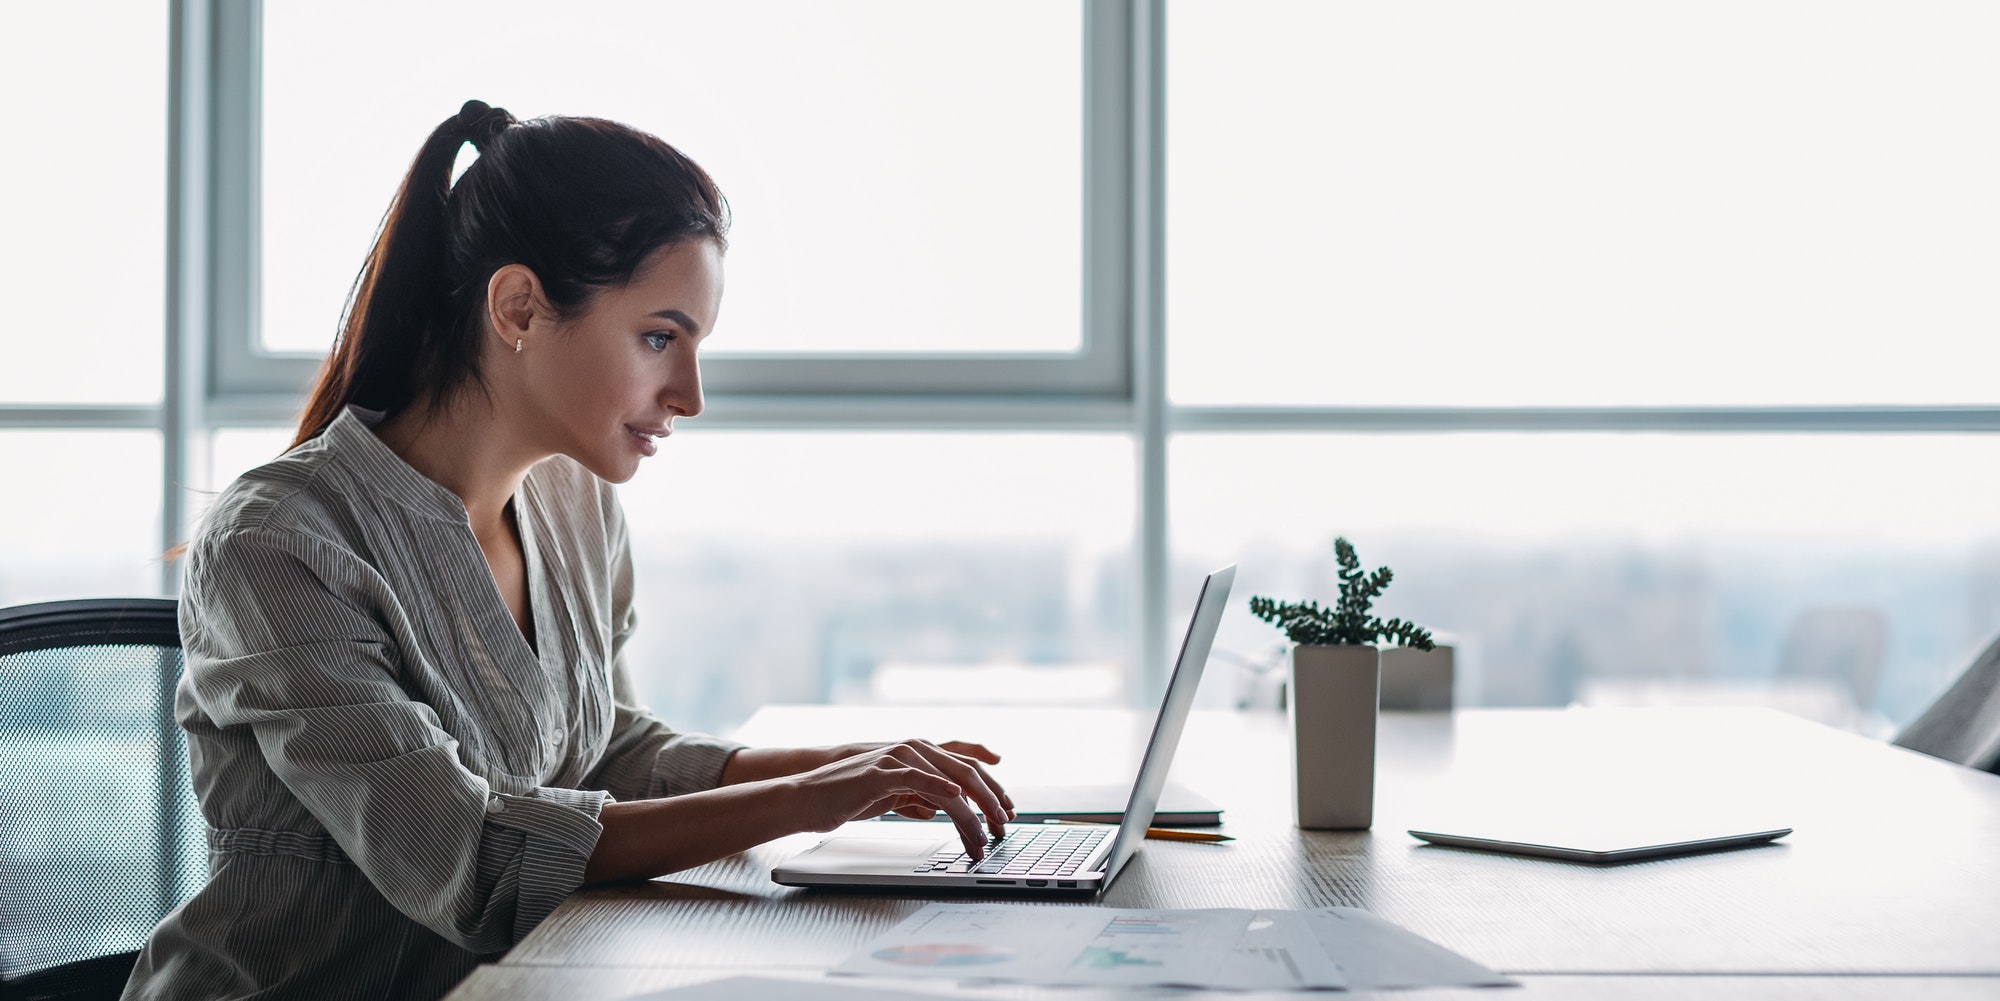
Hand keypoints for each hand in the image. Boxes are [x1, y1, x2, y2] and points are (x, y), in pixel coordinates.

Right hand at [790, 739, 1014, 860]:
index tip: (1008, 811)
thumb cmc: (845, 798)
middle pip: (967, 773)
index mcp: (918, 755)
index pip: (967, 767)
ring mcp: (899, 759)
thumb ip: (912, 798)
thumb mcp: (888, 797)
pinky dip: (939, 785)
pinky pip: (917, 778)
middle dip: (991, 802)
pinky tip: (955, 795)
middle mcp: (913, 750)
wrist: (808, 797)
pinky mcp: (882, 772)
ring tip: (982, 834)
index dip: (992, 789)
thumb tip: (934, 810)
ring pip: (949, 782)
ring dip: (971, 812)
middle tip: (1004, 826)